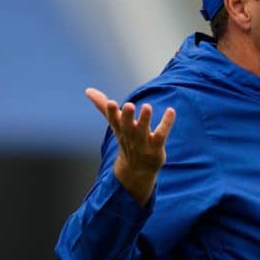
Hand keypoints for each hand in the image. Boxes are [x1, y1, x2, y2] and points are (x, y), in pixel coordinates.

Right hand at [86, 88, 175, 205]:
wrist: (136, 169)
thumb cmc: (126, 140)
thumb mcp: (115, 124)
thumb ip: (103, 106)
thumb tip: (88, 90)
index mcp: (119, 129)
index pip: (113, 120)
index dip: (111, 112)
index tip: (110, 102)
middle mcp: (130, 136)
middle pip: (126, 126)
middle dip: (126, 116)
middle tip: (128, 105)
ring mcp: (143, 143)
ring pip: (143, 131)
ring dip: (144, 119)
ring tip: (147, 106)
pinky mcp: (156, 147)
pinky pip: (161, 135)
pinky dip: (166, 123)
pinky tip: (171, 111)